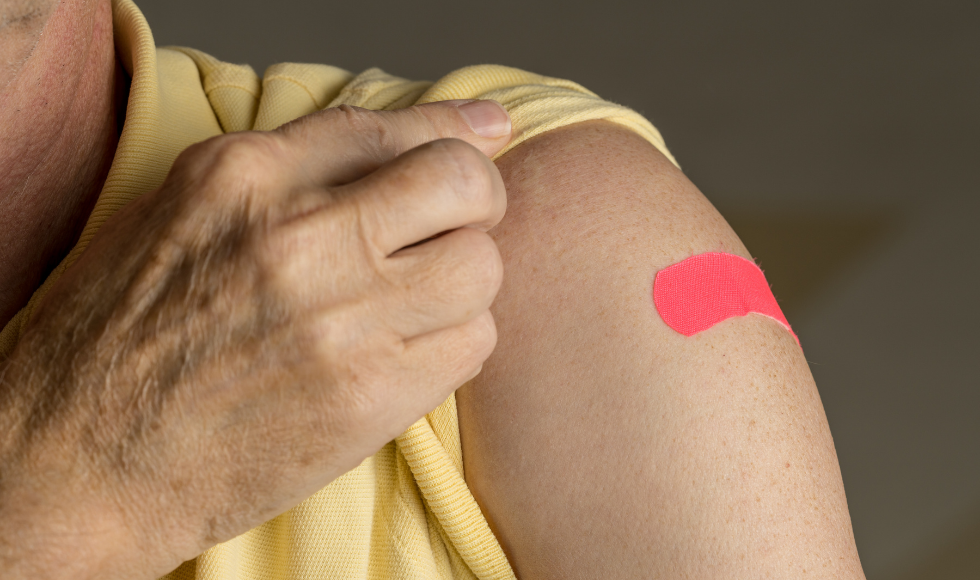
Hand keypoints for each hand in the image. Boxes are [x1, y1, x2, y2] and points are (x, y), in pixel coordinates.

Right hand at [0, 100, 511, 579]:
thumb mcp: (180, 216)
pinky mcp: (366, 398)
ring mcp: (337, 320)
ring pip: (480, 268)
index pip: (386, 126)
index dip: (452, 129)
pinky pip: (472, 345)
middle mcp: (296, 238)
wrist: (79, 463)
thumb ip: (288, 173)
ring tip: (415, 304)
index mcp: (240, 178)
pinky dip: (454, 345)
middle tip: (454, 228)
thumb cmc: (116, 339)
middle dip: (475, 200)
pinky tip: (405, 354)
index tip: (487, 134)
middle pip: (460, 184)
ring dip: (463, 284)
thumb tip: (402, 140)